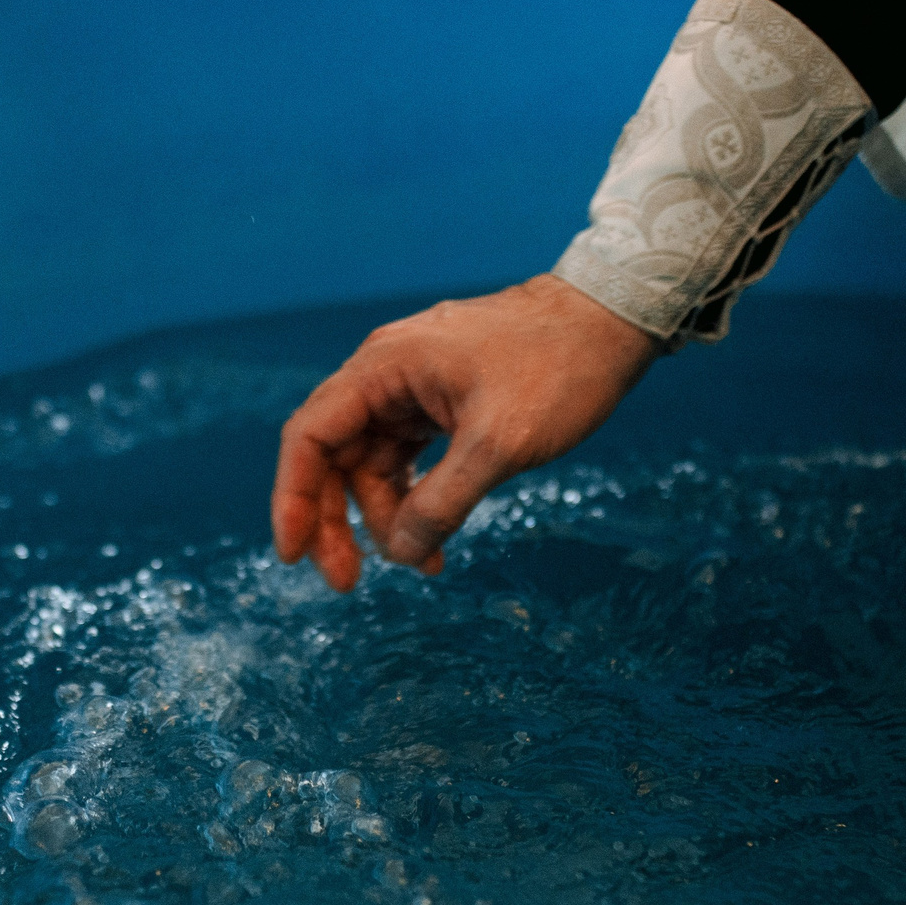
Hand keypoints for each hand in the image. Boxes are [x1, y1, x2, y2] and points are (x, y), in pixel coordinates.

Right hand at [272, 275, 658, 591]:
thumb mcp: (500, 444)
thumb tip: (399, 551)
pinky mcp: (440, 403)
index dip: (293, 499)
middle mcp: (386, 374)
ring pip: (371, 465)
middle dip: (337, 522)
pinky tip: (435, 538)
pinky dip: (415, 500)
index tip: (293, 555)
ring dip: (386, 519)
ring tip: (424, 563)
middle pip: (334, 458)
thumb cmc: (559, 367)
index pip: (310, 437)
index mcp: (384, 367)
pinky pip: (407, 459)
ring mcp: (413, 388)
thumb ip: (443, 501)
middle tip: (348, 583)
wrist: (612, 321)